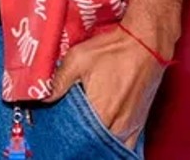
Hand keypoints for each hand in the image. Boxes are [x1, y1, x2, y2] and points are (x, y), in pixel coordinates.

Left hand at [45, 26, 166, 144]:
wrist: (145, 43)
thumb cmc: (113, 49)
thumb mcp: (78, 58)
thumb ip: (59, 81)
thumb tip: (44, 98)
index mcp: (100, 112)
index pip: (77, 137)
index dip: (65, 132)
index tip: (56, 126)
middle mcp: (117, 126)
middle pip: (92, 143)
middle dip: (80, 137)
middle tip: (70, 126)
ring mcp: (130, 128)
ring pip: (107, 145)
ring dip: (96, 140)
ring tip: (85, 128)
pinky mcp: (139, 125)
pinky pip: (125, 145)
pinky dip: (112, 142)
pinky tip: (103, 133)